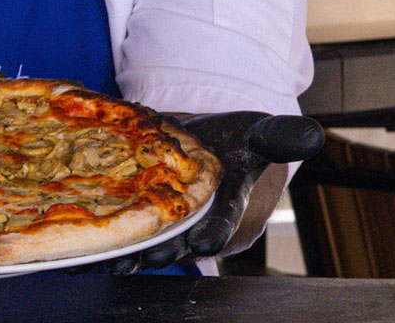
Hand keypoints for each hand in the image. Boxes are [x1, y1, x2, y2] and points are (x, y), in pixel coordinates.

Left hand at [106, 111, 323, 273]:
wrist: (212, 144)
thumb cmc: (238, 142)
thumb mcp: (260, 133)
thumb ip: (280, 136)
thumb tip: (312, 134)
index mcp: (230, 204)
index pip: (225, 222)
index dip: (215, 232)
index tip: (205, 242)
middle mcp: (200, 223)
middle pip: (181, 243)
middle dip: (162, 252)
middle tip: (145, 258)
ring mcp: (172, 226)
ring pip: (148, 246)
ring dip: (127, 256)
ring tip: (107, 262)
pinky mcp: (146, 221)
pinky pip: (126, 238)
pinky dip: (105, 246)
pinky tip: (82, 253)